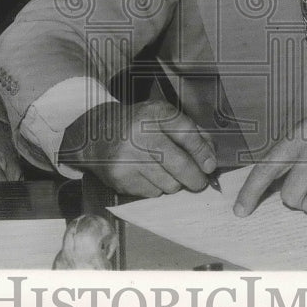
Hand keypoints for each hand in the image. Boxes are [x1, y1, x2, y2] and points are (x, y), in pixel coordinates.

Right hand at [58, 100, 216, 196]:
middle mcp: (140, 133)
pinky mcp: (121, 177)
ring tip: (166, 172)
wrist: (94, 134)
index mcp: (154, 113)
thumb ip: (190, 131)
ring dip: (175, 183)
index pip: (186, 134)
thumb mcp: (161, 116)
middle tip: (200, 182)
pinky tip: (148, 175)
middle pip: (179, 164)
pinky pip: (153, 193)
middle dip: (195, 178)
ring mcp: (128, 157)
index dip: (202, 152)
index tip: (210, 165)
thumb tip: (211, 156)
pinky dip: (157, 188)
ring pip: (169, 183)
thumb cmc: (136, 125)